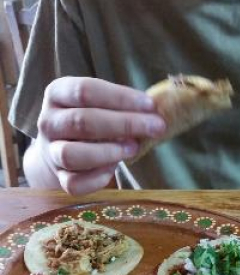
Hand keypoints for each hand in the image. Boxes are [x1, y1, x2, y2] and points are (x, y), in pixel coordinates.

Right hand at [35, 77, 165, 193]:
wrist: (59, 149)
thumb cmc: (88, 121)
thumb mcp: (98, 104)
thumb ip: (120, 106)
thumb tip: (153, 114)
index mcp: (57, 94)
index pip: (86, 91)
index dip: (121, 98)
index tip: (150, 105)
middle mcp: (48, 122)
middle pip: (82, 121)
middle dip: (125, 124)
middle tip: (155, 127)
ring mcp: (51, 152)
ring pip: (72, 155)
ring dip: (108, 152)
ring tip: (133, 148)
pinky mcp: (59, 178)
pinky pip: (74, 184)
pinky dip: (98, 179)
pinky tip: (114, 169)